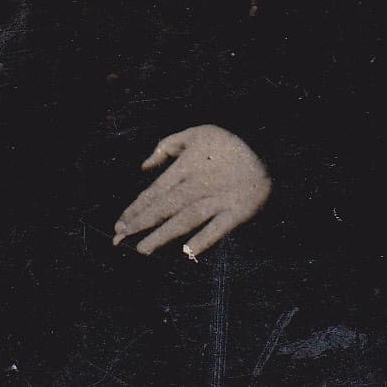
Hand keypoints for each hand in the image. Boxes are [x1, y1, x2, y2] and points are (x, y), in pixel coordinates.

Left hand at [112, 125, 271, 257]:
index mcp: (186, 167)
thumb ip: (167, 146)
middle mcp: (198, 186)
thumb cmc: (227, 142)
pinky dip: (203, 240)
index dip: (136, 208)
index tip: (119, 224)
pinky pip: (218, 229)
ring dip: (163, 235)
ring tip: (143, 249)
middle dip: (141, 224)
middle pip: (165, 208)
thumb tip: (144, 167)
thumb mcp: (196, 133)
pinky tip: (187, 253)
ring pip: (185, 220)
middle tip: (119, 241)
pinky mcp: (236, 212)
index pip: (155, 192)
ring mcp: (218, 200)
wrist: (267, 147)